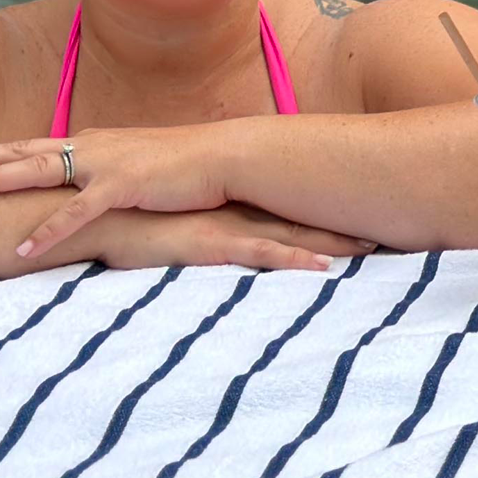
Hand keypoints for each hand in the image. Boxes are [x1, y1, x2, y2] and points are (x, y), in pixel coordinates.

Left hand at [0, 124, 238, 259]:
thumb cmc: (186, 167)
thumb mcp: (137, 167)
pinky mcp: (124, 187)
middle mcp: (91, 147)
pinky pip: (76, 213)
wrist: (226, 157)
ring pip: (38, 172)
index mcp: (92, 144)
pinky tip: (20, 248)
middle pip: (20, 151)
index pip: (29, 146)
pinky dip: (46, 231)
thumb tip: (85, 192)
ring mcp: (105, 164)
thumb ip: (106, 176)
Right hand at [88, 203, 376, 273]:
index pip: (287, 208)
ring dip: (333, 242)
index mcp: (227, 207)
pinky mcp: (210, 244)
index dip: (325, 211)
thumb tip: (204, 244)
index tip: (363, 214)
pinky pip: (261, 255)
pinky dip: (295, 261)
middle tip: (389, 226)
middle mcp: (235, 212)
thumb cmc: (121, 225)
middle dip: (345, 223)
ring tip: (374, 247)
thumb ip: (190, 234)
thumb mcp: (167, 227)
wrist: (88, 215)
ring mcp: (226, 227)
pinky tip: (324, 269)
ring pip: (292, 233)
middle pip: (302, 217)